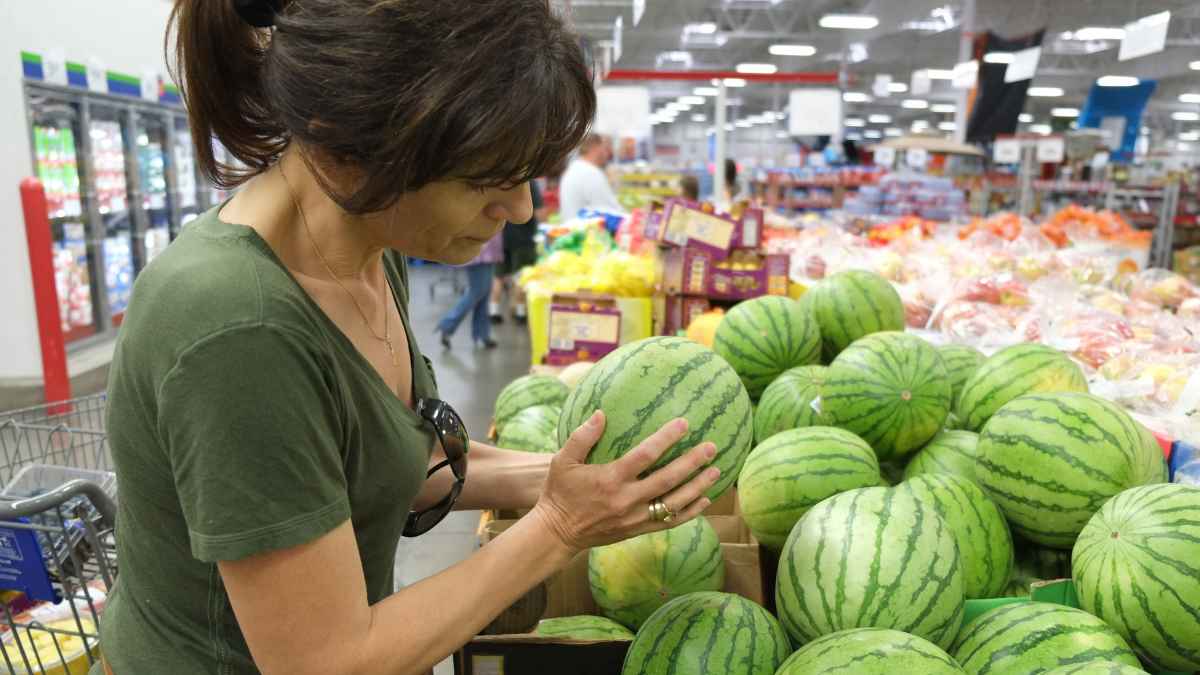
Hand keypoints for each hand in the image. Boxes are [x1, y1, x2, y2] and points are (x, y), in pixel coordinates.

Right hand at [530, 411, 719, 552]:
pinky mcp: (637, 530)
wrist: (557, 533)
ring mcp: (634, 518)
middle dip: (692, 462)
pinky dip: (690, 512)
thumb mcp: (562, 460)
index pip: (645, 455)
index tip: (684, 423)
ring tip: (716, 471)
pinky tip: (705, 500)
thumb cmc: (559, 492)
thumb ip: (582, 436)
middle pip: (667, 479)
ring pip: (674, 503)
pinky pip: (669, 522)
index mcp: (610, 479)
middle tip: (711, 447)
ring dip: (697, 487)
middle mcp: (626, 499)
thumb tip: (602, 413)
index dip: (666, 439)